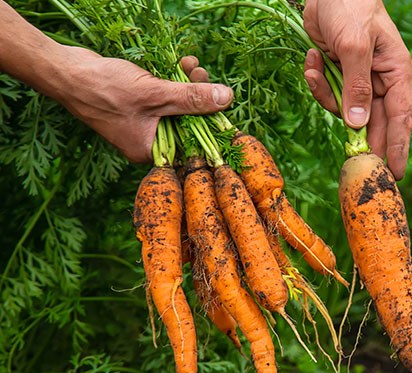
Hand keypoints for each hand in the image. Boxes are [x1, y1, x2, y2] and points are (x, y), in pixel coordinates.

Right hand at [52, 47, 232, 162]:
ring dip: (188, 84)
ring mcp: (141, 123)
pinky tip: (181, 63)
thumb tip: (227, 99)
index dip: (210, 123)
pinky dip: (174, 81)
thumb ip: (193, 99)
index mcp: (150, 150)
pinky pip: (164, 96)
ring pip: (177, 106)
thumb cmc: (105, 89)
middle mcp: (146, 141)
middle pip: (187, 122)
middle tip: (204, 75)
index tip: (223, 102)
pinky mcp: (137, 105)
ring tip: (192, 65)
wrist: (65, 72)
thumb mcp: (156, 94)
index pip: (192, 144)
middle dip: (200, 97)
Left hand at [303, 0, 411, 179]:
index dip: (398, 147)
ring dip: (327, 97)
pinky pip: (328, 93)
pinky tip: (311, 59)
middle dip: (359, 137)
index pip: (401, 118)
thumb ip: (356, 86)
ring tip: (316, 69)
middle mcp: (380, 80)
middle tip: (352, 164)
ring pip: (345, 110)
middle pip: (374, 122)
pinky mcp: (338, 74)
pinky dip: (316, 81)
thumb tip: (357, 124)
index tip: (394, 173)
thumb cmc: (351, 7)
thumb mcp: (354, 46)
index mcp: (395, 73)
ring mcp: (358, 79)